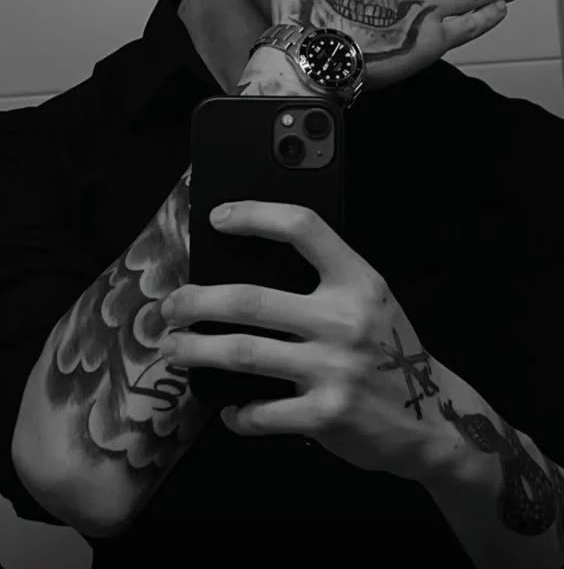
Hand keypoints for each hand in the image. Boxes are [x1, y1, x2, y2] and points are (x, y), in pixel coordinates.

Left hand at [160, 200, 455, 482]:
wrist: (432, 417)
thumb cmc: (388, 351)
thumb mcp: (370, 300)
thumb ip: (325, 280)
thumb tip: (249, 264)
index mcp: (357, 280)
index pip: (302, 227)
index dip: (254, 215)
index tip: (218, 218)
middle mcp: (344, 319)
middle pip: (250, 298)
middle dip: (197, 301)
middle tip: (172, 305)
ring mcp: (334, 369)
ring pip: (242, 352)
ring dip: (197, 350)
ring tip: (176, 348)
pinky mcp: (325, 415)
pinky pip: (260, 411)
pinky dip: (236, 412)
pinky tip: (229, 408)